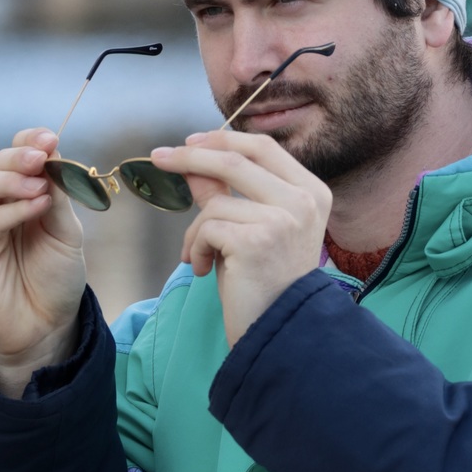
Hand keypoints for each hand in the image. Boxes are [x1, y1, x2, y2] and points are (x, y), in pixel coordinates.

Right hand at [0, 128, 86, 396]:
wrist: (45, 325)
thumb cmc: (56, 276)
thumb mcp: (68, 231)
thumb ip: (60, 195)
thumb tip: (54, 153)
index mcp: (26, 190)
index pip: (21, 151)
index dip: (32, 140)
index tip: (51, 138)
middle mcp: (1, 201)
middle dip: (20, 154)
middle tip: (42, 154)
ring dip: (12, 179)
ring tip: (39, 185)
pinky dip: (12, 209)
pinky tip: (37, 206)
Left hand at [150, 132, 330, 347]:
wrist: (279, 332)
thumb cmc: (264, 282)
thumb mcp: (247, 228)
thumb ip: (225, 193)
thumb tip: (192, 162)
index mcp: (311, 191)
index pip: (262, 147)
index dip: (222, 139)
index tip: (189, 143)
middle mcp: (303, 200)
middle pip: (235, 159)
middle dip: (190, 157)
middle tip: (160, 158)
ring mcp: (283, 219)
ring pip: (215, 202)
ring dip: (195, 231)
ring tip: (199, 257)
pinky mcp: (258, 240)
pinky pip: (208, 228)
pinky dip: (196, 248)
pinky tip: (206, 270)